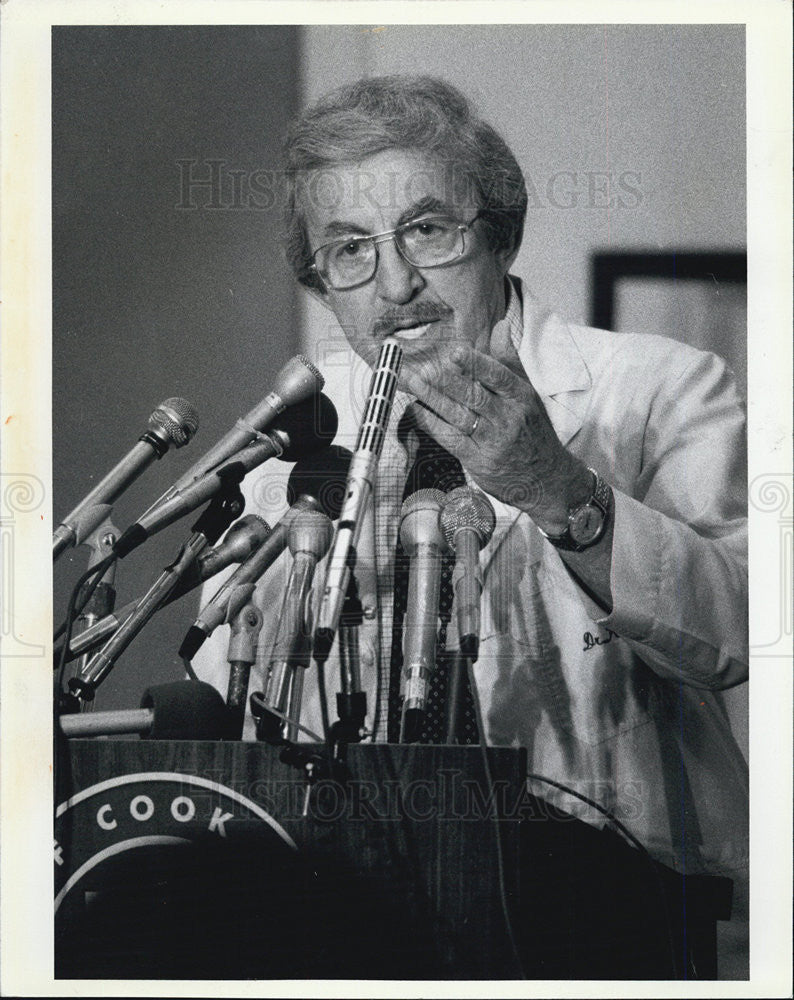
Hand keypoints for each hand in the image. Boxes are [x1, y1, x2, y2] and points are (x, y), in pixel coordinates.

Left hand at [399, 341, 591, 532]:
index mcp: (521, 398)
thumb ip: (510, 362)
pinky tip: (418, 410)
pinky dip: (432, 424)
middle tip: (422, 367)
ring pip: (459, 416)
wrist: (545, 479)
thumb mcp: (529, 395)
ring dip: (433, 399)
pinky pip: (451, 439)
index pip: (498, 376)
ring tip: (413, 382)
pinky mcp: (478, 460)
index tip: (455, 351)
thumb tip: (500, 327)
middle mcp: (508, 418)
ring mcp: (492, 441)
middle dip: (445, 380)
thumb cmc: (533, 431)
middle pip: (474, 396)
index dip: (476, 364)